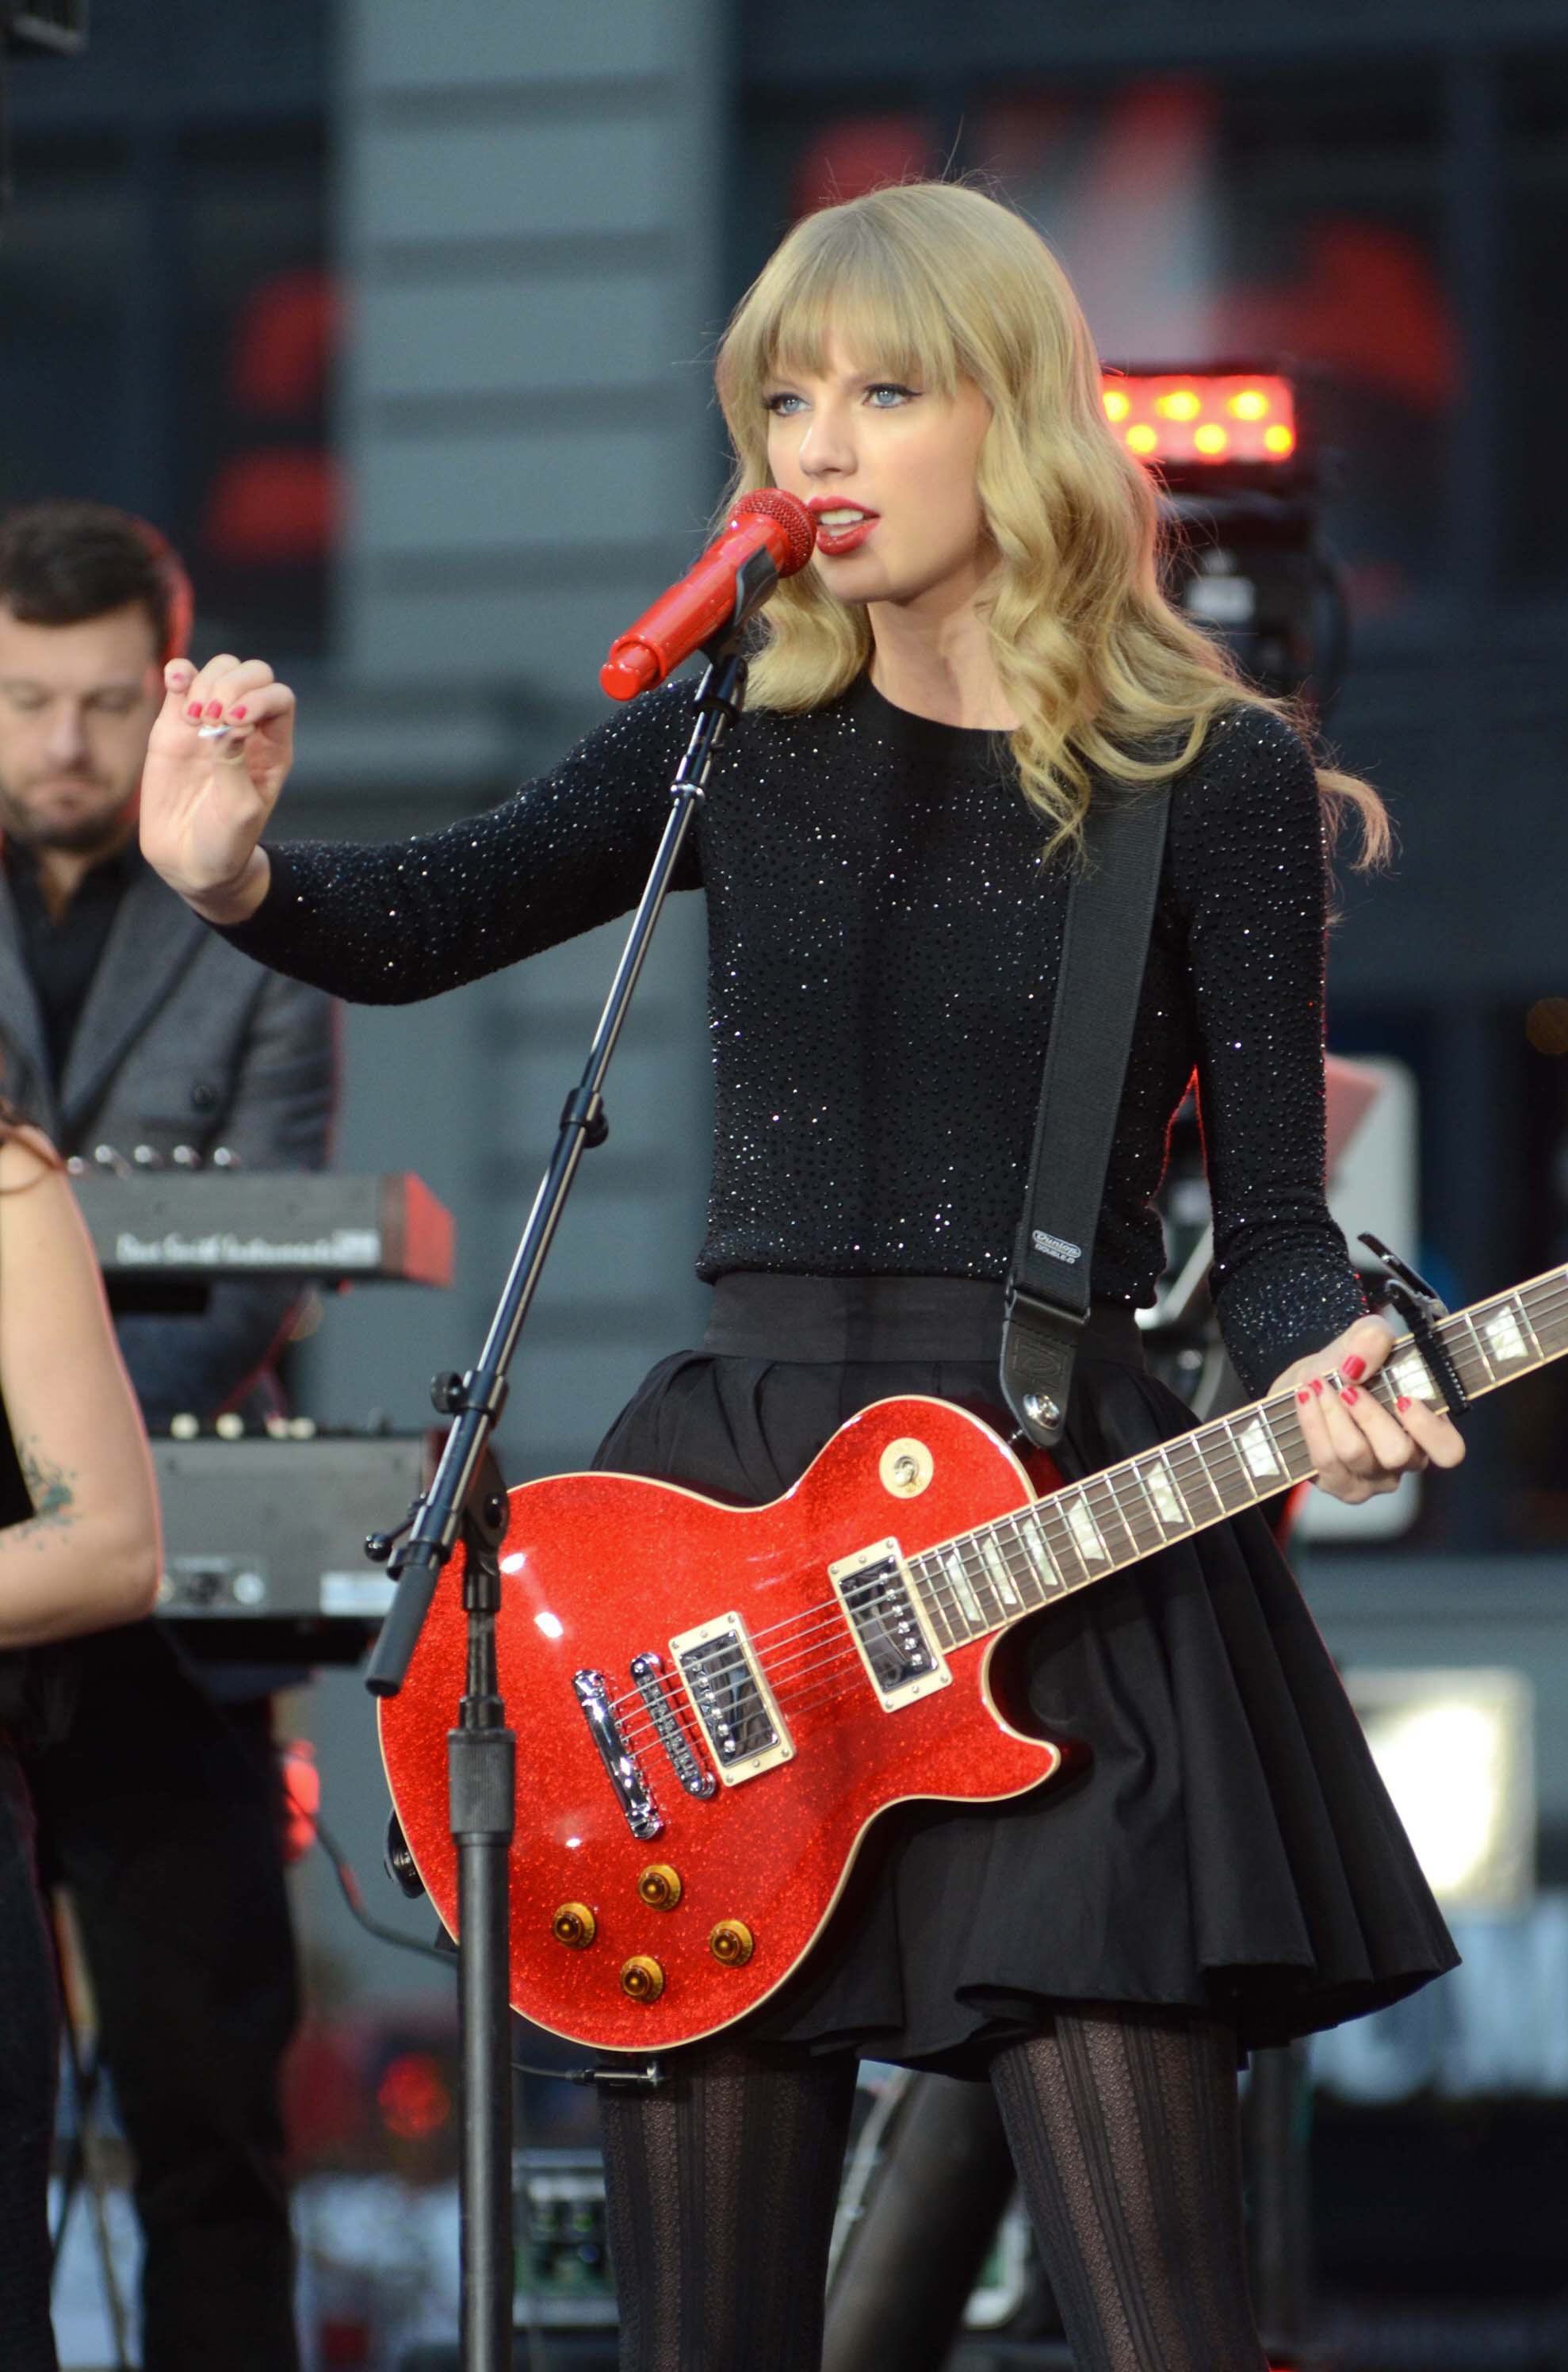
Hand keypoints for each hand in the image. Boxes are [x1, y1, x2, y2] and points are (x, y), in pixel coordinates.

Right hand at [139, 654, 295, 923]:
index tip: (234, 721)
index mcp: (272, 747)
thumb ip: (234, 765)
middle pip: (251, 674)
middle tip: (211, 718)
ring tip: (194, 719)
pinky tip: (175, 683)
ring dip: (205, 682)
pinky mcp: (174, 725)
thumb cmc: (225, 841)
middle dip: (232, 684)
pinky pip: (181, 682)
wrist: (190, 860)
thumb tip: (230, 721)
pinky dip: (179, 672)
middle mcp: (245, 728)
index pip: (278, 698)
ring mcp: (209, 722)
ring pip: (218, 671)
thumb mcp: (238, 810)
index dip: (259, 697)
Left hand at [1269, 1313, 1465, 1503]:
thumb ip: (1372, 1338)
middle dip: (1369, 1414)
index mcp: (1426, 1429)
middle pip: (1398, 1453)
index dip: (1429, 1429)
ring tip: (1318, 1384)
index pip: (1448, 1450)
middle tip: (1348, 1387)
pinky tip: (1305, 1398)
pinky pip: (1325, 1459)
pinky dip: (1312, 1423)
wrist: (1305, 1388)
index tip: (1404, 1399)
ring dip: (1333, 1414)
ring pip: (1356, 1454)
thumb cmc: (1347, 1367)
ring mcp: (1372, 1478)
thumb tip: (1356, 1364)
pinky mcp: (1338, 1484)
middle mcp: (1405, 1460)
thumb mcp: (1362, 1339)